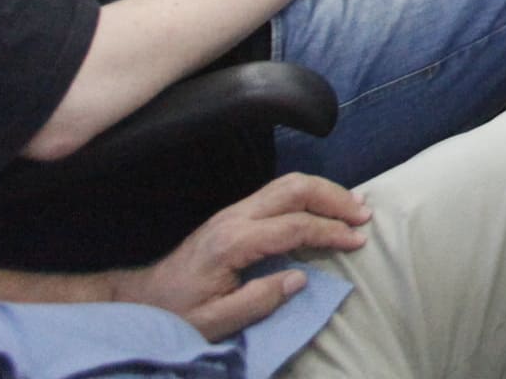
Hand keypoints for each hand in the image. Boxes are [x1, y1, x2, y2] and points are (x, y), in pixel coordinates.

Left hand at [109, 173, 370, 338]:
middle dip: (334, 197)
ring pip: (287, 184)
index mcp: (232, 243)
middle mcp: (234, 217)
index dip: (329, 231)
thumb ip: (258, 300)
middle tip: (364, 215)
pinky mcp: (234, 215)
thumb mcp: (214, 322)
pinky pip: (279, 192)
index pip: (293, 226)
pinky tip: (325, 207)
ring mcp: (233, 212)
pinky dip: (309, 195)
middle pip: (293, 188)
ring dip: (324, 191)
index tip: (358, 240)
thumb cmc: (177, 314)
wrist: (142, 298)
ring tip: (354, 206)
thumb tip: (300, 278)